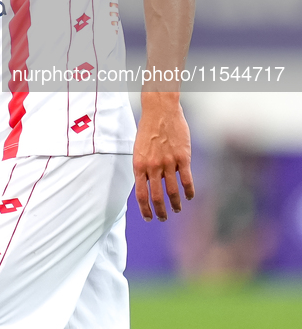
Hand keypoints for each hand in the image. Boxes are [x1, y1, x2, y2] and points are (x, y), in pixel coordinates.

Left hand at [133, 93, 194, 221]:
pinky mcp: (183, 157)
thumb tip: (148, 186)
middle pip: (157, 197)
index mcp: (139, 165)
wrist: (160, 110)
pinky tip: (190, 196)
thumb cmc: (148, 129)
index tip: (148, 217)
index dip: (145, 209)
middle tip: (163, 218)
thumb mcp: (139, 150)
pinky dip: (189, 192)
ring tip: (177, 209)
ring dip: (175, 204)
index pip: (141, 194)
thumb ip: (143, 168)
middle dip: (160, 212)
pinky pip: (187, 180)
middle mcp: (153, 166)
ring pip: (173, 192)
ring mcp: (168, 162)